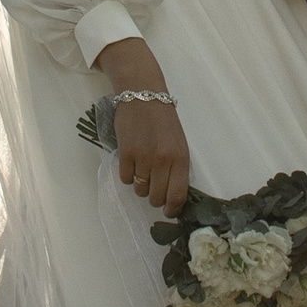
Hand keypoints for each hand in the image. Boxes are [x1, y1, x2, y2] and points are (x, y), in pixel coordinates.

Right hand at [94, 35, 189, 213]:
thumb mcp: (179, 143)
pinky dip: (127, 175)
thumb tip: (173, 196)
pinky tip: (131, 162)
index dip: (172, 210)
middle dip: (155, 198)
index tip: (168, 212)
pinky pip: (125, 178)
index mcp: (180, 158)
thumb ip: (178, 168)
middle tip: (153, 188)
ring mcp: (143, 157)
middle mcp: (163, 160)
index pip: (178, 195)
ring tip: (142, 170)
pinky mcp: (125, 152)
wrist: (143, 94)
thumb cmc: (164, 120)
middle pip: (157, 197)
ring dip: (140, 185)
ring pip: (140, 190)